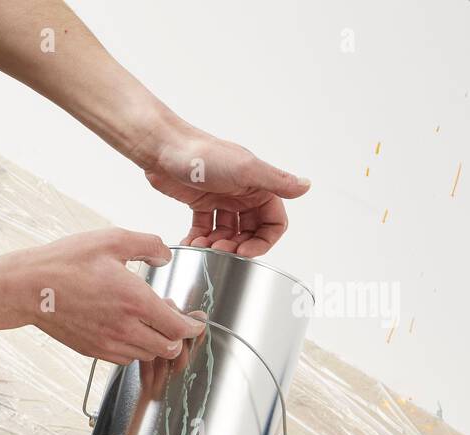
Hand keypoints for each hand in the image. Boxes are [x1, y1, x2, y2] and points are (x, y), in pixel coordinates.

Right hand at [0, 228, 205, 365]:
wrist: (28, 288)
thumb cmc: (66, 262)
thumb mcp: (112, 239)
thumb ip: (148, 245)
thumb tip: (165, 255)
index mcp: (136, 302)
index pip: (179, 328)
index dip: (193, 326)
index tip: (196, 320)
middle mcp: (125, 329)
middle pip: (168, 348)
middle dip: (177, 336)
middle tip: (173, 317)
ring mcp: (107, 343)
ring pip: (146, 355)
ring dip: (155, 342)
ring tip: (148, 321)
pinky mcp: (92, 350)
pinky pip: (124, 358)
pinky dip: (134, 349)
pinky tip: (128, 329)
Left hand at [142, 125, 308, 256]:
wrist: (163, 148)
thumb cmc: (203, 154)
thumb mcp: (245, 169)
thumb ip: (275, 181)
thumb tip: (305, 186)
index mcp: (259, 185)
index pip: (273, 222)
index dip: (263, 241)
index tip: (244, 252)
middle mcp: (243, 193)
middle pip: (250, 231)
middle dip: (237, 246)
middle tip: (220, 251)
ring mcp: (221, 199)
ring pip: (227, 233)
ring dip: (216, 245)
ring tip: (202, 247)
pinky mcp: (200, 203)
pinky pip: (205, 228)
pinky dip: (199, 239)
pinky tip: (191, 244)